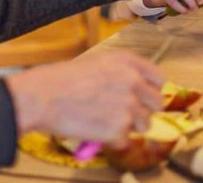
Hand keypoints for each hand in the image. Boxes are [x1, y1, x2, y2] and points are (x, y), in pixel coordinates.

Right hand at [5, 50, 163, 145]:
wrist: (44, 96)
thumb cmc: (63, 80)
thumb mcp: (98, 64)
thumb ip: (122, 74)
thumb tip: (138, 90)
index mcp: (128, 62)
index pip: (158, 79)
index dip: (151, 90)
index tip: (144, 98)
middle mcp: (133, 81)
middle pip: (157, 103)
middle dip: (143, 111)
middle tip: (124, 114)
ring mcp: (128, 105)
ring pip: (145, 124)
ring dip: (128, 126)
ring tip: (105, 121)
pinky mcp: (119, 128)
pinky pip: (125, 140)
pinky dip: (112, 140)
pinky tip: (96, 129)